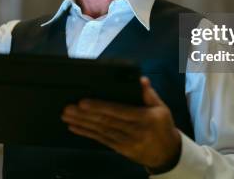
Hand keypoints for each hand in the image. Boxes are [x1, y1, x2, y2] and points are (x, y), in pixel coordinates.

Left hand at [62, 76, 181, 172]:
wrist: (166, 154)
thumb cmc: (162, 126)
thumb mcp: (161, 108)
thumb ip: (149, 94)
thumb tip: (141, 79)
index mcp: (144, 118)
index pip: (119, 111)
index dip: (100, 107)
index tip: (83, 102)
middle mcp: (134, 131)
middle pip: (106, 122)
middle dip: (85, 115)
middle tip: (68, 108)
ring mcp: (126, 142)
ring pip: (101, 131)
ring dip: (82, 123)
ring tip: (67, 116)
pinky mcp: (120, 149)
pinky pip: (101, 140)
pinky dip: (87, 133)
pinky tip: (75, 127)